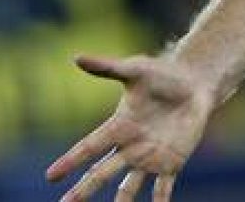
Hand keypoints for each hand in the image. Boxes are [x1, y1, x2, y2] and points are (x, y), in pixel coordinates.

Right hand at [45, 53, 215, 200]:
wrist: (194, 85)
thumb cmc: (162, 76)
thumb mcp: (135, 70)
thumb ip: (108, 68)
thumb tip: (76, 57)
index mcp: (118, 126)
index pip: (89, 147)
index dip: (70, 161)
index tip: (51, 176)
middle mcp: (130, 147)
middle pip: (102, 173)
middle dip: (83, 190)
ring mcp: (149, 157)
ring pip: (129, 187)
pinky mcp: (171, 162)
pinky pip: (163, 187)